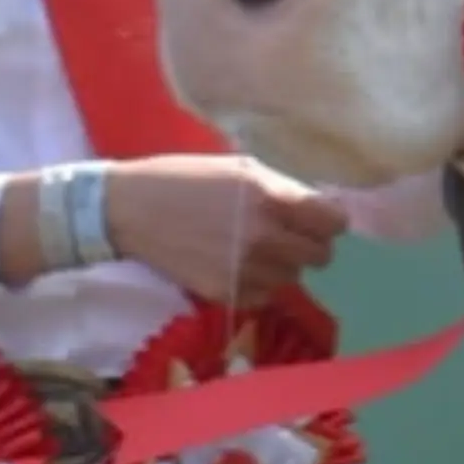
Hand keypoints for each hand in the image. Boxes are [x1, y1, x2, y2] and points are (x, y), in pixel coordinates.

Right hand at [99, 156, 351, 310]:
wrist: (129, 210)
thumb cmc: (185, 179)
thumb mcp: (240, 169)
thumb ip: (284, 189)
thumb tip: (321, 207)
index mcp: (271, 198)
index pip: (334, 223)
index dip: (328, 221)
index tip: (315, 220)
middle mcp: (264, 237)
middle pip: (321, 256)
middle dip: (309, 245)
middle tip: (285, 236)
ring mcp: (246, 269)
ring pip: (293, 277)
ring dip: (281, 265)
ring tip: (251, 247)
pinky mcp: (227, 293)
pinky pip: (265, 294)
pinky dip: (257, 283)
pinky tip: (233, 264)